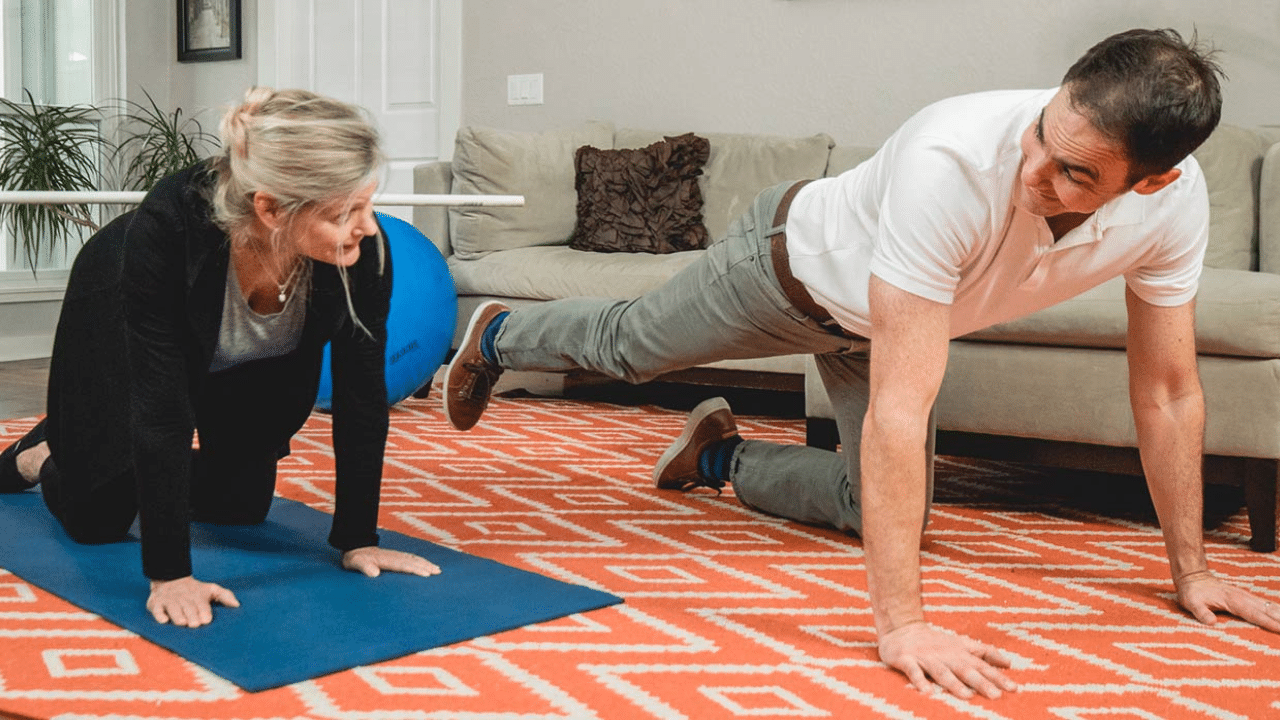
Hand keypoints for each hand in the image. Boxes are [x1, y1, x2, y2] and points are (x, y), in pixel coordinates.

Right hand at [147, 576, 239, 627]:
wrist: (170, 579)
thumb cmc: (195, 590)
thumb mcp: (212, 590)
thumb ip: (225, 596)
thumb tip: (237, 605)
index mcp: (198, 597)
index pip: (202, 605)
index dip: (204, 612)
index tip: (206, 620)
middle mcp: (184, 599)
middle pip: (188, 608)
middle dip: (192, 615)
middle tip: (195, 624)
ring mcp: (170, 601)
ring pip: (173, 609)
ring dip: (177, 616)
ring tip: (182, 623)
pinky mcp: (156, 604)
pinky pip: (156, 610)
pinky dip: (159, 615)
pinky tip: (163, 620)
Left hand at [342, 546, 441, 577]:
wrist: (354, 547)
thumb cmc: (354, 558)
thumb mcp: (355, 562)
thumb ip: (364, 567)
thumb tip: (375, 574)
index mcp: (385, 559)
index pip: (403, 565)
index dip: (415, 569)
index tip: (426, 575)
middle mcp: (393, 556)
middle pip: (412, 561)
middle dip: (425, 566)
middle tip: (437, 572)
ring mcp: (395, 555)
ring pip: (414, 558)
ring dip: (426, 563)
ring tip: (437, 569)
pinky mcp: (396, 556)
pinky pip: (411, 558)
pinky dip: (421, 561)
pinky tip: (426, 564)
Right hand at [878, 621, 1017, 698]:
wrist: (901, 628)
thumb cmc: (935, 642)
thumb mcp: (962, 643)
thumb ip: (984, 652)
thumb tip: (1009, 663)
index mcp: (959, 652)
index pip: (982, 665)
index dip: (997, 676)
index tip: (1014, 688)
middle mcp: (945, 655)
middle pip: (965, 669)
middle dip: (981, 682)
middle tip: (996, 696)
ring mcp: (926, 657)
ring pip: (941, 672)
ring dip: (954, 683)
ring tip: (967, 696)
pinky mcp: (906, 660)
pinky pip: (913, 672)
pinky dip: (920, 681)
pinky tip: (927, 692)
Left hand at [1176, 570, 1279, 631]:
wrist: (1193, 577)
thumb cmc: (1192, 592)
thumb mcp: (1191, 603)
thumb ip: (1201, 613)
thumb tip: (1211, 622)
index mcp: (1233, 601)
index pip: (1255, 614)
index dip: (1269, 623)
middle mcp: (1243, 598)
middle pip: (1268, 610)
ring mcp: (1246, 596)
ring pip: (1269, 606)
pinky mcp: (1246, 597)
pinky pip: (1266, 604)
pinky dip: (1277, 609)